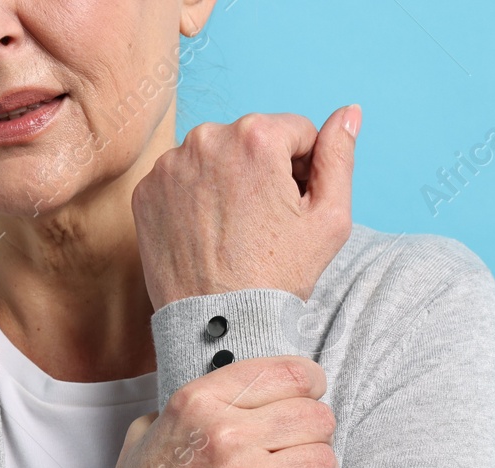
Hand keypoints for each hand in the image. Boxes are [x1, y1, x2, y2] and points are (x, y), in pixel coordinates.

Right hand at [84, 355, 339, 467]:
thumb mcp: (151, 428)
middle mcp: (222, 437)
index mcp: (198, 403)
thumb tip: (242, 390)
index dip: (311, 386)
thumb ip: (195, 405)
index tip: (308, 400)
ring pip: (325, 463)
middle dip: (315, 437)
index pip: (288, 373)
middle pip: (316, 418)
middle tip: (298, 454)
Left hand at [131, 105, 361, 309]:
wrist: (219, 326)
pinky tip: (206, 235)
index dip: (303, 170)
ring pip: (214, 158)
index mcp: (255, 136)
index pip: (295, 131)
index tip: (292, 208)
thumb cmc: (278, 278)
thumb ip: (339, 157)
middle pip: (251, 140)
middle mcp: (206, 138)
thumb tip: (349, 114)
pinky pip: (181, 181)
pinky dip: (195, 200)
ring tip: (234, 231)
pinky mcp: (145, 191)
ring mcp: (169, 166)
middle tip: (264, 224)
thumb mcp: (330, 218)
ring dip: (228, 182)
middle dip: (264, 172)